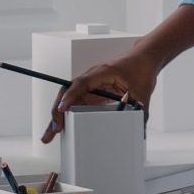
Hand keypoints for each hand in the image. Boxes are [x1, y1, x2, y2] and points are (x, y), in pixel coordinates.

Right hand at [41, 49, 159, 142]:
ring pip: (69, 99)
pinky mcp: (93, 92)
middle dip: (58, 111)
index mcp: (102, 73)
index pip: (81, 84)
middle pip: (68, 92)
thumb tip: (139, 131)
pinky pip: (76, 102)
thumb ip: (140, 111)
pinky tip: (62, 127)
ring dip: (58, 115)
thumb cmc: (141, 69)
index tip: (62, 110)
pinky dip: (68, 115)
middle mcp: (92, 77)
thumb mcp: (142, 92)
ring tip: (49, 134)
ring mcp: (91, 84)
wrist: (144, 59)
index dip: (70, 96)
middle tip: (53, 130)